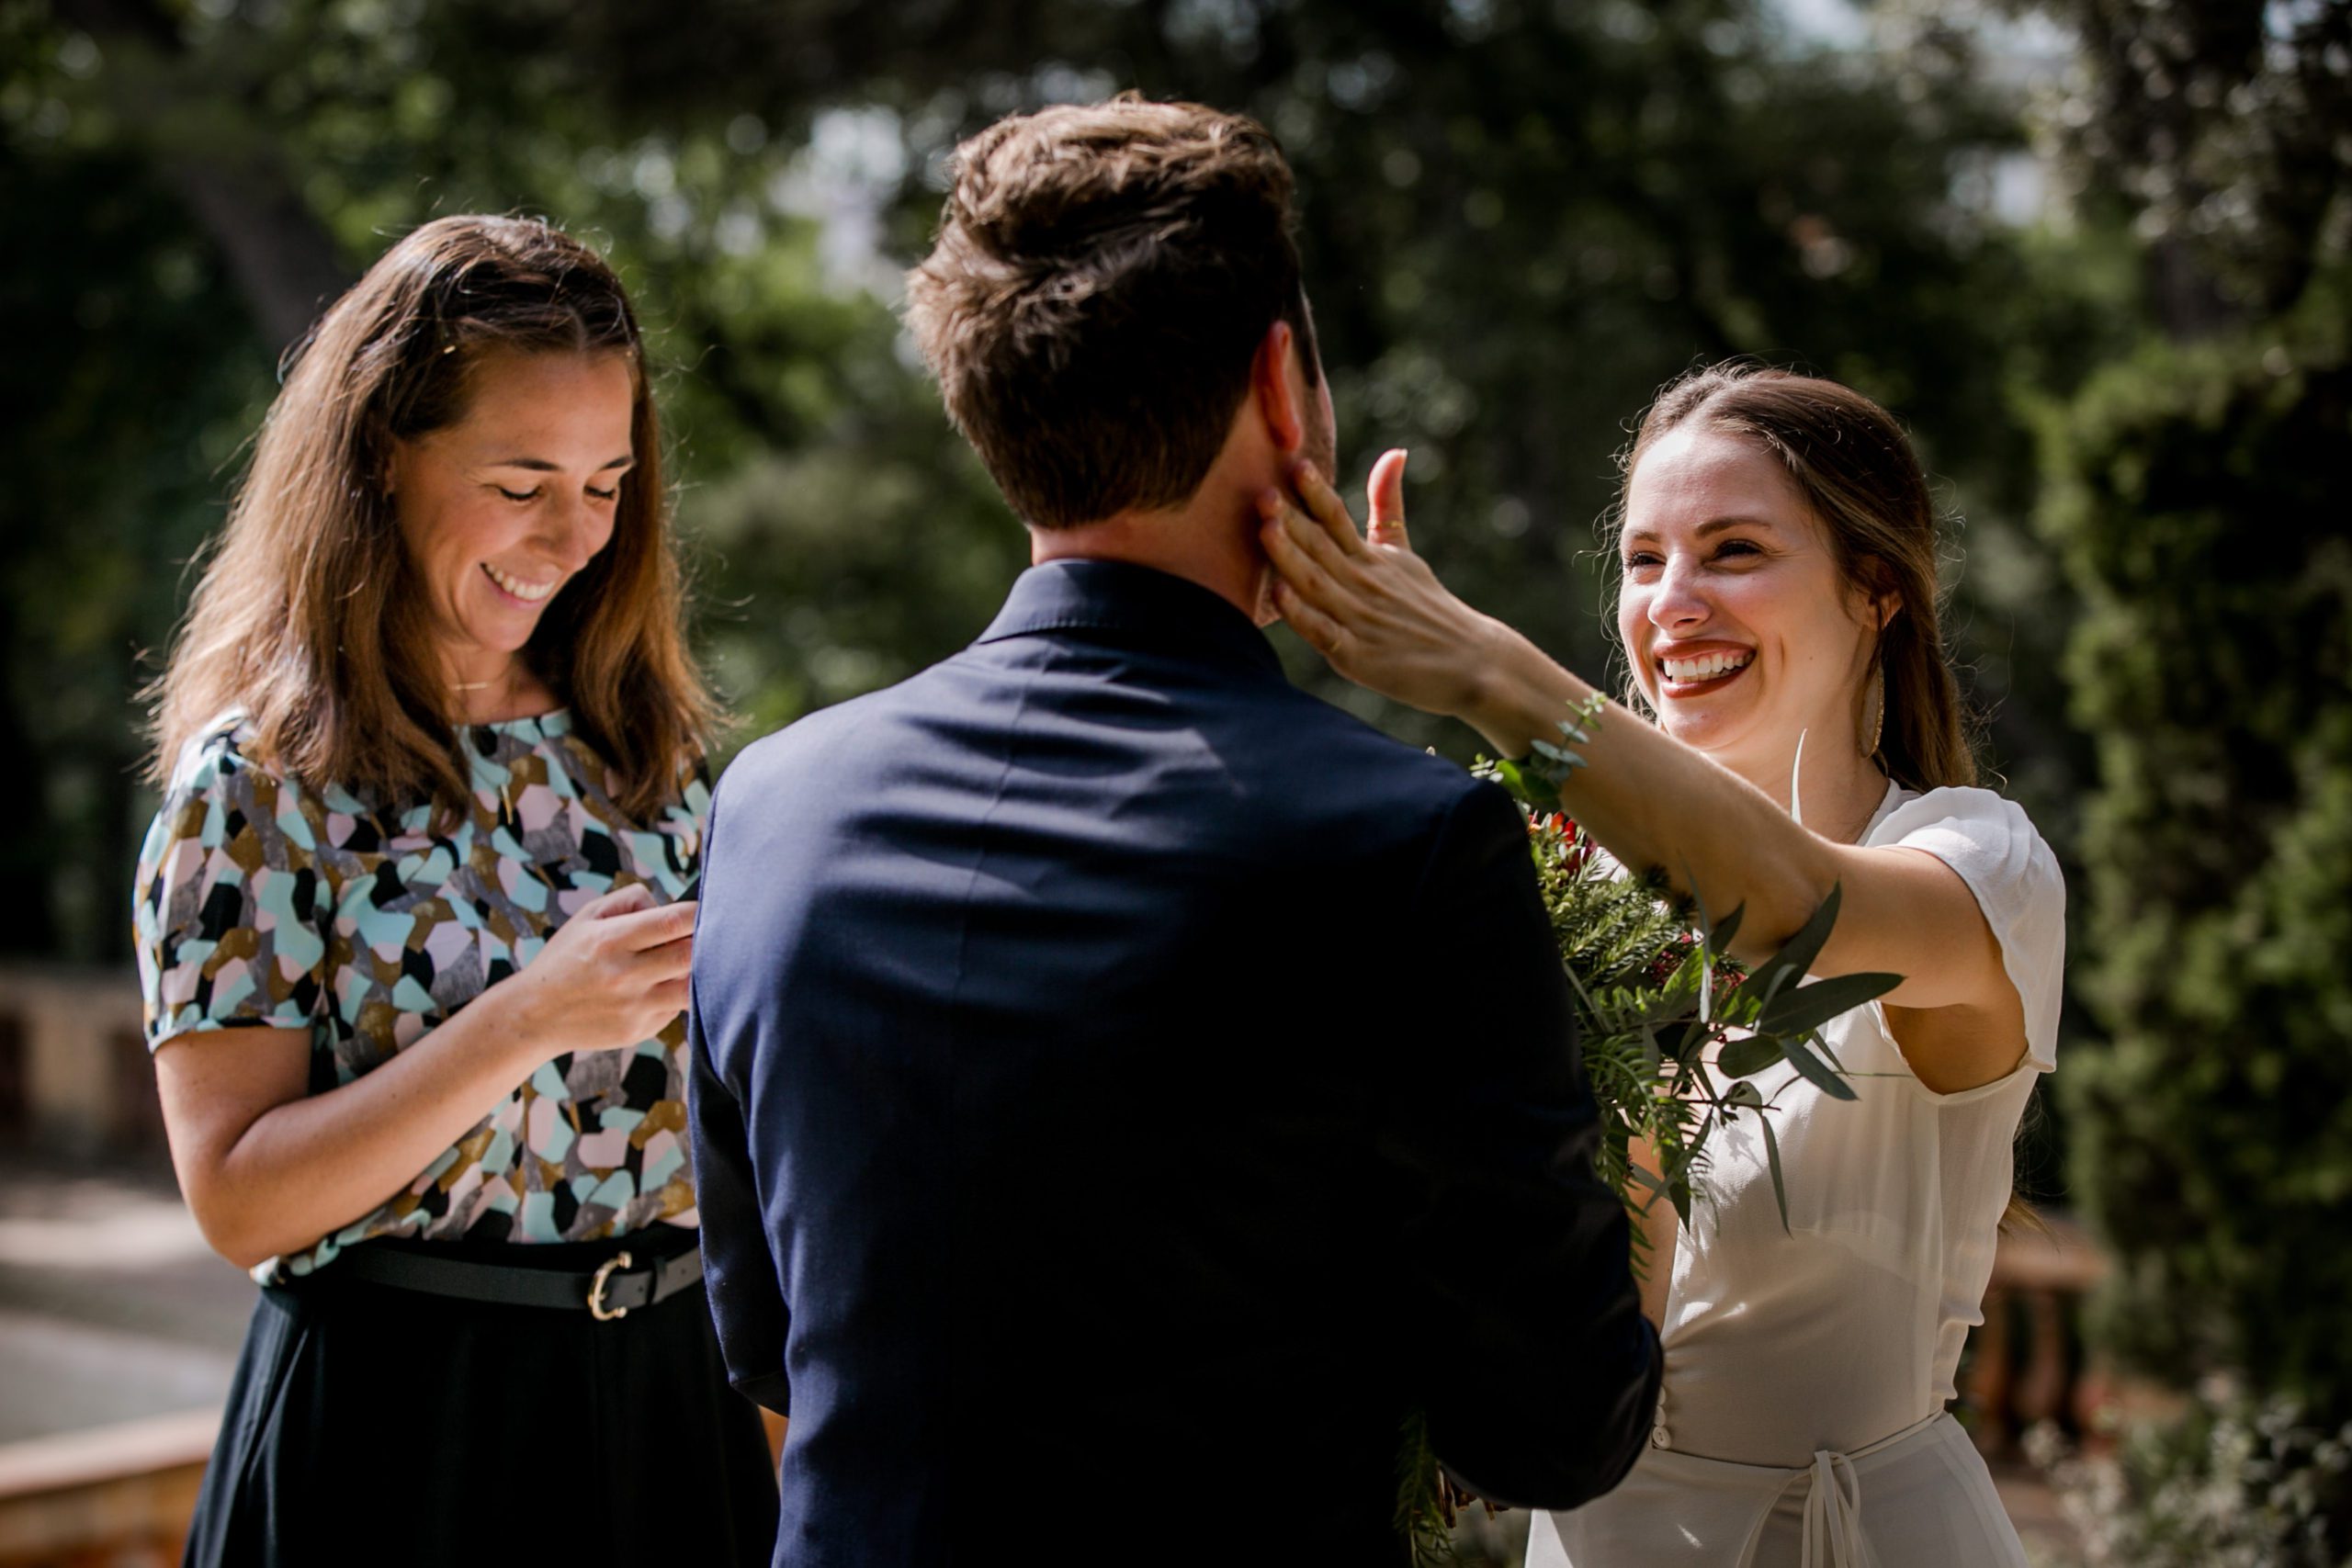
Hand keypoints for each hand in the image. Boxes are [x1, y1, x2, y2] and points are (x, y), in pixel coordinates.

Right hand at [499, 882, 695, 1064]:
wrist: (535, 1015)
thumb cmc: (566, 958)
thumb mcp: (587, 917)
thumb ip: (631, 900)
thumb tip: (669, 905)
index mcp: (611, 940)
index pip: (674, 921)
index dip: (699, 913)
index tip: (706, 910)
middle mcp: (624, 975)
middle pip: (690, 954)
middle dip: (705, 942)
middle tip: (704, 936)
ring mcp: (634, 1007)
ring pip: (691, 987)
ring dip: (697, 973)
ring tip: (684, 964)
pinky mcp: (639, 1030)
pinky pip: (674, 1008)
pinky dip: (675, 996)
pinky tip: (659, 988)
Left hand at [1256, 451, 1499, 719]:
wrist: (1469, 660)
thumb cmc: (1427, 606)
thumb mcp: (1404, 551)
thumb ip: (1388, 504)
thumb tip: (1395, 451)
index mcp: (1367, 558)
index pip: (1337, 519)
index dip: (1315, 493)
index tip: (1296, 464)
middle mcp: (1361, 583)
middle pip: (1321, 547)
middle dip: (1290, 520)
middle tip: (1262, 492)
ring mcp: (1358, 619)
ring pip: (1316, 584)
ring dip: (1290, 557)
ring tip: (1266, 529)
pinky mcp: (1356, 656)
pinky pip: (1323, 631)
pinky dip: (1302, 615)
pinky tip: (1278, 595)